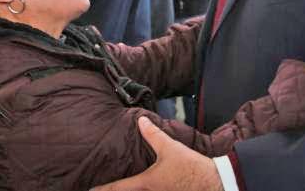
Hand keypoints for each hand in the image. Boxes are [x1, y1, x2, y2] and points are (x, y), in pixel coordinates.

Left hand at [90, 117, 222, 190]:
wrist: (215, 183)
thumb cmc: (191, 167)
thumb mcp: (170, 148)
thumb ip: (153, 134)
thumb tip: (142, 120)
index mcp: (145, 183)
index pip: (117, 189)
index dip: (102, 189)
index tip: (90, 189)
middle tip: (102, 189)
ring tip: (124, 189)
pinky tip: (144, 190)